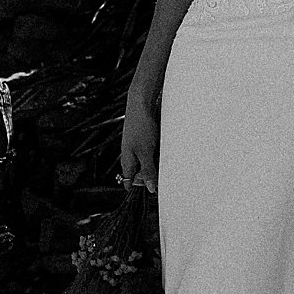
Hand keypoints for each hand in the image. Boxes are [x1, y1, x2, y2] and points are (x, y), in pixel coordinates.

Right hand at [119, 72, 160, 204]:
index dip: (141, 187)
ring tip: (165, 159)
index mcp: (127, 160)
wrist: (142, 103)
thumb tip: (150, 189)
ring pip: (149, 163)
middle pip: (141, 174)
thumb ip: (148, 170)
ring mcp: (138, 147)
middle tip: (163, 174)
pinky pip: (154, 153)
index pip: (130, 181)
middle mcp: (131, 155)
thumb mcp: (146, 152)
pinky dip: (160, 154)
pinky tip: (166, 150)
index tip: (154, 190)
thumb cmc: (141, 126)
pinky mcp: (146, 140)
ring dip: (158, 164)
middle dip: (152, 176)